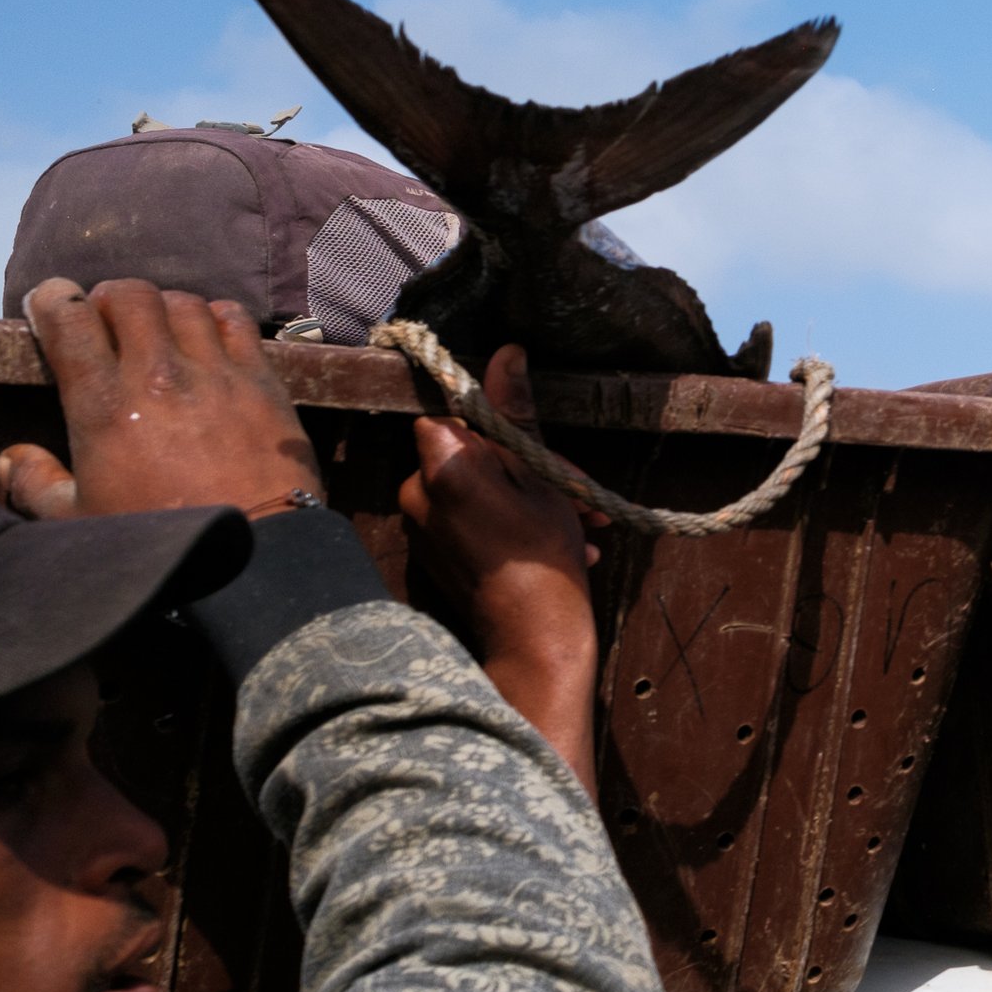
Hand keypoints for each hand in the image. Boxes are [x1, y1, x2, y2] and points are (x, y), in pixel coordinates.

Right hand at [0, 278, 319, 518]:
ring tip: (158, 332)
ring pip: (183, 302)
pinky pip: (236, 321)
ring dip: (162, 308)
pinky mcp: (261, 379)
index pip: (69, 318)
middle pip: (129, 295)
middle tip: (107, 321)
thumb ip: (36, 483)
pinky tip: (208, 338)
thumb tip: (9, 458)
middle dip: (109, 298)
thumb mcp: (79, 521)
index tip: (50, 304)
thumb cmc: (163, 537)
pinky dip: (215, 317)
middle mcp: (158, 375)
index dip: (53, 300)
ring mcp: (215, 372)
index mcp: (104, 404)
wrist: (257, 549)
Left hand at [397, 346, 602, 791]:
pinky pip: (467, 519)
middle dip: (524, 466)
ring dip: (524, 497)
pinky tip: (554, 542)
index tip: (537, 450)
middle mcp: (415, 493)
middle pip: (468, 453)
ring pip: (473, 488)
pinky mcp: (429, 555)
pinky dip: (506, 523)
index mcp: (440, 465)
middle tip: (576, 492)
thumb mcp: (541, 476)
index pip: (454, 414)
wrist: (535, 638)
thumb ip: (515, 413)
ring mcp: (419, 528)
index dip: (499, 427)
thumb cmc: (544, 555)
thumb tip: (507, 353)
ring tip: (575, 523)